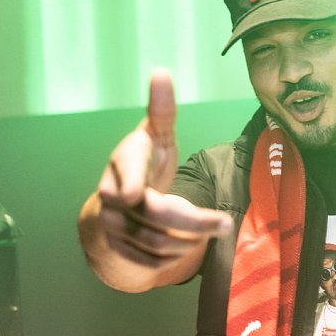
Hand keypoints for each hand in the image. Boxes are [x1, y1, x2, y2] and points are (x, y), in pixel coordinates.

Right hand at [87, 70, 230, 277]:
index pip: (124, 175)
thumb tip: (162, 72)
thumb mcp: (154, 136)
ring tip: (211, 230)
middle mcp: (110, 197)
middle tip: (225, 222)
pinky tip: (189, 243)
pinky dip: (177, 256)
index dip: (129, 184)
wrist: (114, 206)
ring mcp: (112, 227)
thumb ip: (161, 110)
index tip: (133, 196)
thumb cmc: (143, 163)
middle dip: (195, 222)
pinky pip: (154, 263)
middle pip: (155, 215)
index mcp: (122, 164)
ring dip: (190, 240)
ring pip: (158, 243)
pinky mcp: (119, 252)